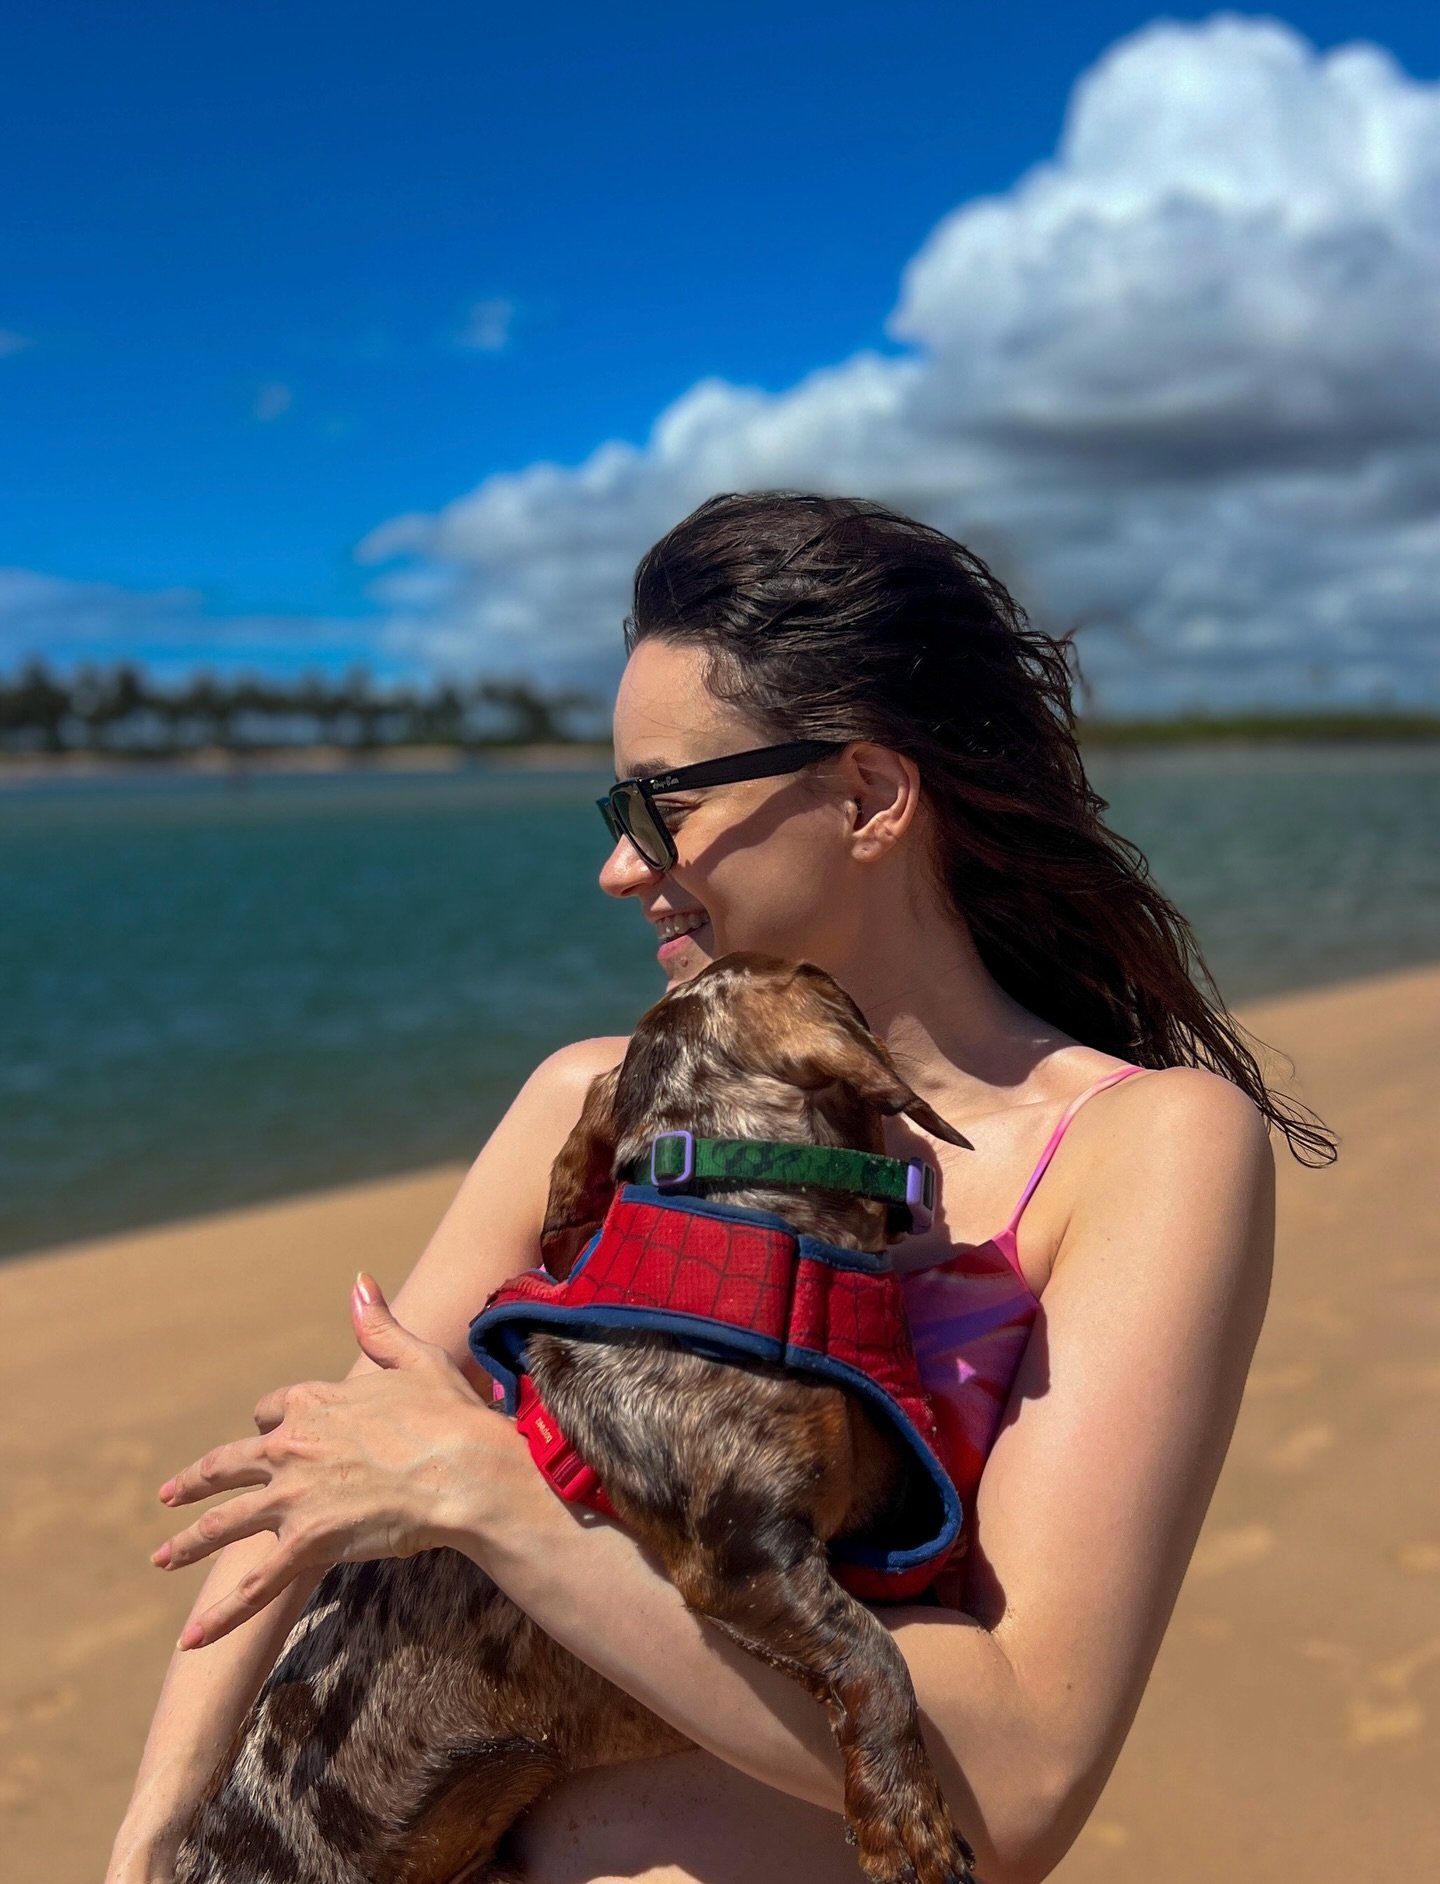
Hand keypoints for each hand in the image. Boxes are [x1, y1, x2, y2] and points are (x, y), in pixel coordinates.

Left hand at [152, 1273, 503, 1648]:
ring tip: (161, 1557)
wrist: (466, 1471)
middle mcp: (292, 1446)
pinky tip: (192, 1638)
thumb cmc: (451, 1416)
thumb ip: (378, 1326)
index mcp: (316, 1402)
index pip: (273, 1410)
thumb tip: (358, 1282)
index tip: (270, 1430)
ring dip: (189, 1541)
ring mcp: (294, 1497)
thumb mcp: (415, 1359)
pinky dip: (222, 1613)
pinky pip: (254, 1584)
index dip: (272, 1422)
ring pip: (225, 1522)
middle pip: (229, 1463)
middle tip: (171, 1493)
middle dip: (198, 1479)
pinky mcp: (305, 1543)